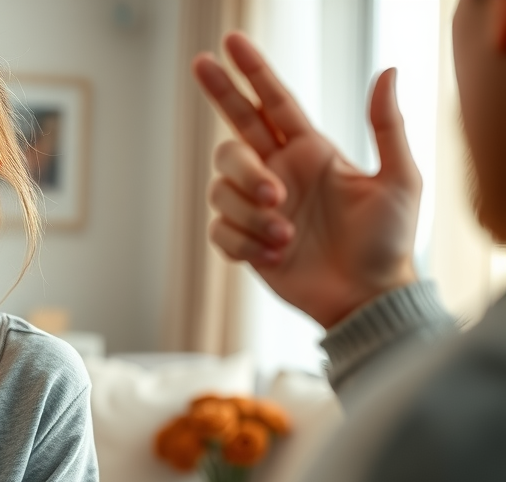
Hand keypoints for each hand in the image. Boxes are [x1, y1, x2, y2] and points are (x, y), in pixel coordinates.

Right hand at [193, 32, 421, 328]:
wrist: (367, 299)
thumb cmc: (388, 242)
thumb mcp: (400, 180)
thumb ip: (388, 126)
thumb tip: (387, 70)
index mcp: (310, 152)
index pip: (271, 102)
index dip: (250, 72)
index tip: (226, 44)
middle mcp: (277, 172)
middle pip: (233, 138)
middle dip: (230, 146)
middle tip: (270, 185)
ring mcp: (257, 207)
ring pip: (223, 189)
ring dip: (252, 214)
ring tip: (288, 236)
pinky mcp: (243, 241)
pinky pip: (220, 230)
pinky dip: (244, 242)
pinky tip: (274, 254)